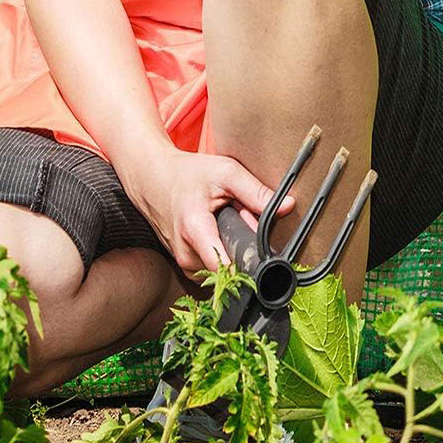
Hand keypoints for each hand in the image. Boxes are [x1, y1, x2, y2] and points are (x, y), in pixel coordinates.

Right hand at [124, 146, 296, 281]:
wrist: (154, 180)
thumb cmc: (189, 174)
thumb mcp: (226, 173)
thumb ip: (257, 192)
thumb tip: (288, 206)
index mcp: (196, 232)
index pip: (228, 269)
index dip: (252, 263)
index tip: (269, 256)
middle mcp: (187, 255)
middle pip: (233, 264)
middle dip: (246, 245)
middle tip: (243, 218)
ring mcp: (185, 264)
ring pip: (225, 266)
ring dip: (234, 247)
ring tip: (228, 220)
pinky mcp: (187, 266)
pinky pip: (215, 265)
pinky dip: (223, 249)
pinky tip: (219, 229)